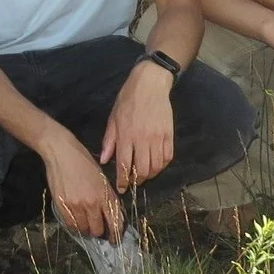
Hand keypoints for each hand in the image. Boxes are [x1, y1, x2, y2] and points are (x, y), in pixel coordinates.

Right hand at [40, 127, 122, 242]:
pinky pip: (70, 225)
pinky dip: (74, 226)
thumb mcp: (102, 178)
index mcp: (105, 195)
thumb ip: (107, 197)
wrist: (61, 152)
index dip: (115, 235)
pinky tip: (75, 220)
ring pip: (84, 229)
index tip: (114, 239)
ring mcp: (76, 206)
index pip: (115, 222)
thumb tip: (110, 215)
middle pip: (98, 230)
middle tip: (96, 229)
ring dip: (86, 229)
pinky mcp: (62, 206)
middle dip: (99, 232)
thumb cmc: (83, 162)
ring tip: (84, 223)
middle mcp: (92, 203)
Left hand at [101, 62, 175, 190]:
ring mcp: (158, 138)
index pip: (124, 165)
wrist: (150, 85)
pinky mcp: (169, 135)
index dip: (122, 180)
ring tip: (143, 175)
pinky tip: (156, 166)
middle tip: (133, 182)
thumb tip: (104, 160)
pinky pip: (167, 157)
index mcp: (126, 135)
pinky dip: (162, 166)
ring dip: (150, 175)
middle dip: (137, 181)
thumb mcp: (113, 119)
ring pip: (156, 166)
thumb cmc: (128, 100)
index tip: (122, 188)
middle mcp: (143, 140)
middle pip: (142, 170)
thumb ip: (109, 141)